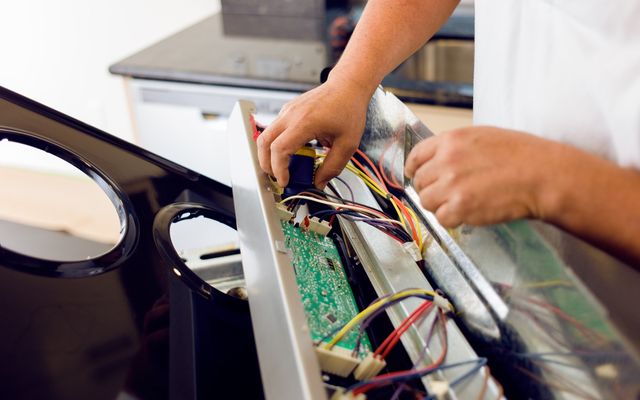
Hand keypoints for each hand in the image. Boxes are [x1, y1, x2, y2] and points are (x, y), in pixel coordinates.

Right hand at [257, 77, 370, 187]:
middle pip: (264, 142)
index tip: (285, 181)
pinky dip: (276, 144)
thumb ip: (332, 166)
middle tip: (276, 177)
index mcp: (305, 122)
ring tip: (282, 167)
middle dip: (266, 164)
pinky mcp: (288, 110)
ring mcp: (287, 111)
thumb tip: (319, 182)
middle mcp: (291, 115)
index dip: (278, 169)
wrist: (347, 86)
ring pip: (266, 135)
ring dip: (269, 154)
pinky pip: (275, 129)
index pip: (280, 149)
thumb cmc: (348, 109)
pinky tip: (291, 152)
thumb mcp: (347, 144)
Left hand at [404, 126, 559, 226]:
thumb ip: (455, 148)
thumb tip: (437, 161)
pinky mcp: (460, 207)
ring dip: (440, 205)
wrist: (542, 175)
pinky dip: (452, 219)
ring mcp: (452, 184)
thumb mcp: (482, 137)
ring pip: (427, 201)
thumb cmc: (521, 155)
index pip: (416, 156)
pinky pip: (442, 218)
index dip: (414, 169)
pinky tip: (468, 212)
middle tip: (449, 193)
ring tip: (461, 203)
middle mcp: (447, 160)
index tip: (416, 176)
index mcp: (451, 140)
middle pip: (420, 181)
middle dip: (431, 189)